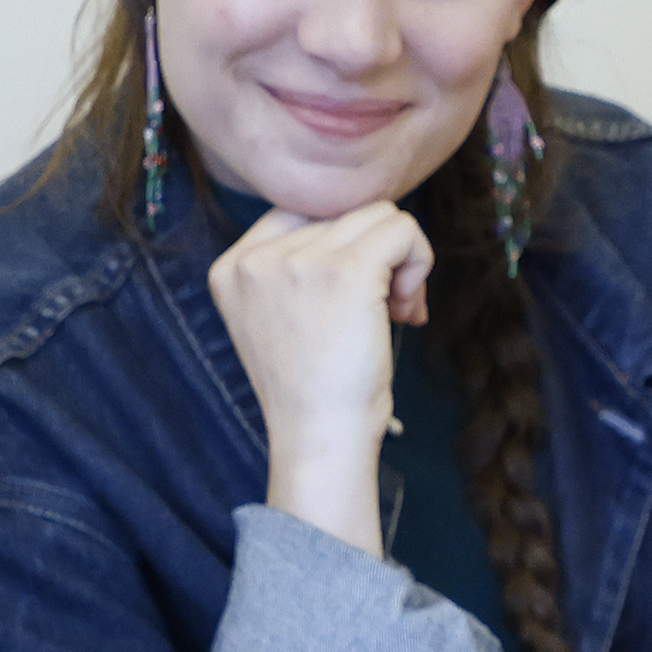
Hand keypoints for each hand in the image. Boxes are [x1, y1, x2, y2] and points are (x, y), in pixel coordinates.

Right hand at [207, 201, 431, 552]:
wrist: (320, 439)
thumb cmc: (316, 388)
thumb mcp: (283, 316)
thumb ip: (301, 264)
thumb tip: (371, 215)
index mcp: (231, 267)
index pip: (301, 214)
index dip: (342, 245)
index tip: (358, 294)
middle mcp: (256, 258)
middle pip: (342, 213)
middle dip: (376, 258)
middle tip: (389, 312)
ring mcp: (296, 261)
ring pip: (377, 214)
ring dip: (402, 260)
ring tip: (400, 311)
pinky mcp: (344, 271)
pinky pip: (403, 230)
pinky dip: (420, 261)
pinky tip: (411, 308)